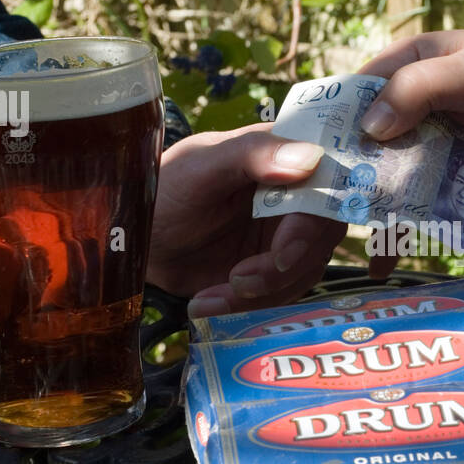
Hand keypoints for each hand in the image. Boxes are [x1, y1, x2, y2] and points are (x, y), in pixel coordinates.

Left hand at [146, 124, 344, 318]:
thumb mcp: (199, 168)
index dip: (313, 223)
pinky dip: (247, 307)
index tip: (282, 252)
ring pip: (306, 270)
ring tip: (213, 297)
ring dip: (264, 292)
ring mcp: (287, 234)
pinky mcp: (275, 269)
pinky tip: (208, 304)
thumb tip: (311, 157)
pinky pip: (283, 294)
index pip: (327, 186)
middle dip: (283, 268)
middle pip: (321, 236)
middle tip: (239, 281)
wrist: (137, 240)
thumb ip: (251, 156)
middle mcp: (294, 196)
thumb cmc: (164, 191)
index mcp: (282, 158)